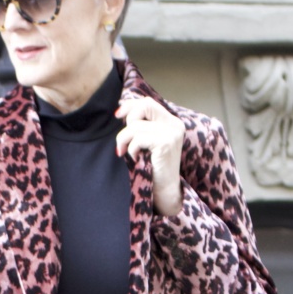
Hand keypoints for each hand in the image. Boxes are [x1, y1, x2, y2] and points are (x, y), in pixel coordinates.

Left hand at [115, 96, 184, 216]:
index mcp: (171, 122)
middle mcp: (175, 125)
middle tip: (124, 139)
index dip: (130, 106)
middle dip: (129, 120)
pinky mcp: (166, 143)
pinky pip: (138, 138)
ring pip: (136, 126)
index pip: (148, 102)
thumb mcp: (146, 141)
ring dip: (125, 140)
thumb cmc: (152, 167)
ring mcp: (172, 133)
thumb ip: (141, 125)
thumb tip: (121, 111)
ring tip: (127, 154)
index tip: (118, 116)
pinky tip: (136, 159)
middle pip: (145, 106)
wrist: (164, 190)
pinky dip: (131, 149)